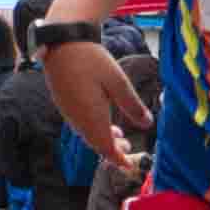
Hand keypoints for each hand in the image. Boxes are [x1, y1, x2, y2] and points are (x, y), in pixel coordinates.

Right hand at [40, 41, 151, 167]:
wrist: (62, 43)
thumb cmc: (91, 60)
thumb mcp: (118, 82)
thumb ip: (132, 105)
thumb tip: (147, 124)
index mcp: (92, 117)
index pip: (105, 148)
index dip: (118, 159)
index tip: (129, 165)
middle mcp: (78, 119)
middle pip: (95, 143)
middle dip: (112, 150)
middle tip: (128, 148)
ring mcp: (69, 112)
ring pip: (87, 134)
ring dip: (103, 138)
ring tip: (119, 135)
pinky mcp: (64, 103)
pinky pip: (80, 124)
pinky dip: (93, 128)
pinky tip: (102, 118)